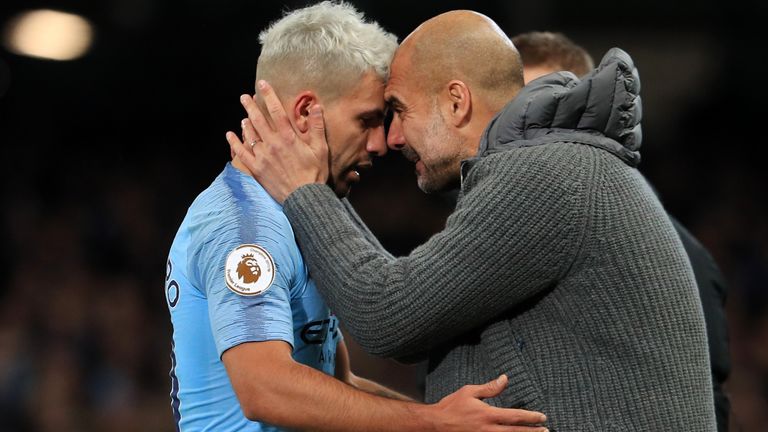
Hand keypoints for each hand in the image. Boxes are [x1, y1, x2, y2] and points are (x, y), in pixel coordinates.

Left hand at [226, 80, 329, 202]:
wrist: (304, 198)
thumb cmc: (314, 173)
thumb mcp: (320, 149)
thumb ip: (317, 127)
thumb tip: (317, 106)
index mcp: (288, 137)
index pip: (276, 111)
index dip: (268, 96)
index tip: (262, 84)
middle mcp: (273, 143)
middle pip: (258, 120)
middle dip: (250, 106)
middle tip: (244, 97)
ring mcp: (262, 156)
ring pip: (250, 135)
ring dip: (245, 123)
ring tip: (243, 116)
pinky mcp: (256, 169)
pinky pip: (242, 153)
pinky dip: (235, 143)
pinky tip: (230, 135)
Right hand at [428, 375, 547, 431]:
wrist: (435, 425)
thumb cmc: (451, 406)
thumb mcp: (469, 392)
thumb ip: (490, 388)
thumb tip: (505, 379)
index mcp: (487, 414)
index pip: (515, 416)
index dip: (531, 417)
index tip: (542, 416)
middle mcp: (488, 429)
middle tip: (546, 431)